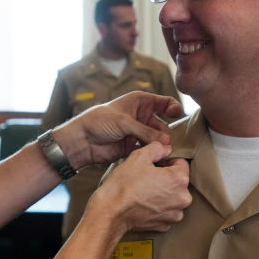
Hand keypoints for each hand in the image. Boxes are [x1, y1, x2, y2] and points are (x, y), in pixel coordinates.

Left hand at [53, 91, 182, 169]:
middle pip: (163, 123)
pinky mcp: (134, 146)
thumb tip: (167, 141)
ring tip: (163, 151)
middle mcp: (141, 116)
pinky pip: (149, 149)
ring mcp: (138, 132)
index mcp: (140, 101)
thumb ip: (146, 131)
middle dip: (167, 132)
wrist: (82, 140)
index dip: (173, 108)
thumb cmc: (99, 122)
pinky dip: (153, 153)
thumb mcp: (124, 122)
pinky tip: (156, 157)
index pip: (164, 102)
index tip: (177, 115)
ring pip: (157, 138)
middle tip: (167, 142)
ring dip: (161, 145)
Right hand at [87, 141, 191, 237]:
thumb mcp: (139, 157)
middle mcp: (183, 199)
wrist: (111, 212)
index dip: (166, 161)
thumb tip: (166, 148)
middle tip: (147, 177)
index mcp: (180, 180)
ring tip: (145, 191)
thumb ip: (157, 148)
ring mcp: (175, 214)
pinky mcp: (165, 225)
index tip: (154, 165)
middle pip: (179, 182)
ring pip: (173, 197)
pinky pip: (166, 211)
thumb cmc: (124, 185)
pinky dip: (158, 207)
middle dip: (166, 178)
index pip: (181, 163)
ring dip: (163, 193)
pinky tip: (144, 203)